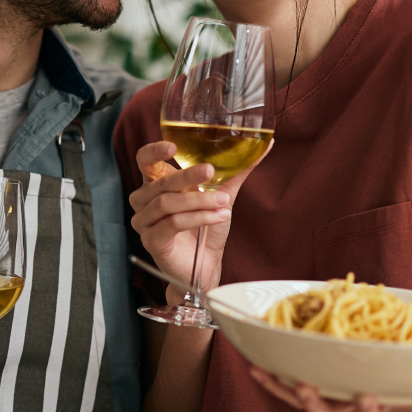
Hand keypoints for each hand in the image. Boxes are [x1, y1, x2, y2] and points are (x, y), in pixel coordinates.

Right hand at [127, 141, 269, 299]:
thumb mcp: (222, 194)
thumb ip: (237, 171)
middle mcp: (144, 201)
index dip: (154, 151)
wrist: (205, 266)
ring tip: (223, 203)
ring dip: (199, 201)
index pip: (144, 160)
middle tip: (211, 171)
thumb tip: (267, 145)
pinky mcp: (151, 241)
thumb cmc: (207, 230)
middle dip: (188, 176)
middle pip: (161, 182)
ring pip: (167, 203)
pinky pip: (172, 223)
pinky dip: (197, 218)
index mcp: (156, 184)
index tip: (173, 147)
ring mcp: (144, 222)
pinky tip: (218, 217)